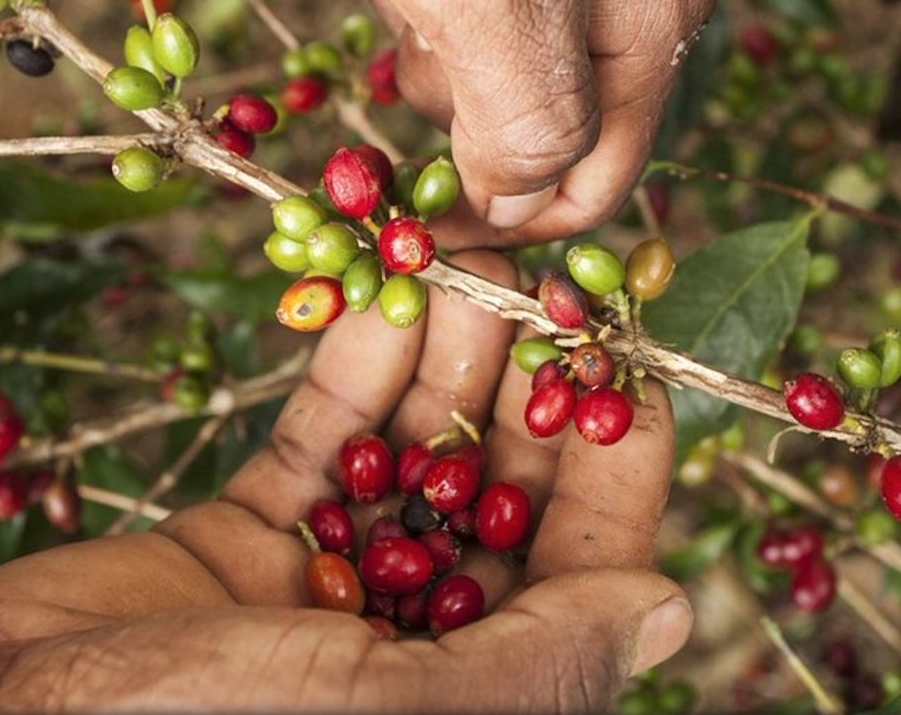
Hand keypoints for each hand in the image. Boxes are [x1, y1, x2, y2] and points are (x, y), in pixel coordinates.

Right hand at [0, 252, 689, 711]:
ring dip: (442, 352)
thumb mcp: (390, 713)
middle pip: (497, 485)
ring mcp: (332, 571)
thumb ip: (537, 665)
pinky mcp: (257, 526)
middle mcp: (413, 630)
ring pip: (413, 443)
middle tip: (538, 279)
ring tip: (463, 257)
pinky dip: (356, 361)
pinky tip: (382, 290)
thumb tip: (671, 611)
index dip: (615, 457)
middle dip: (522, 379)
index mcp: (470, 685)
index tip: (626, 359)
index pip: (582, 563)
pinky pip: (326, 432)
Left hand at [293, 0, 720, 246]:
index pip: (600, 178)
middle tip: (406, 82)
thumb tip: (527, 201)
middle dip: (473, 135)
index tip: (431, 235)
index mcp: (649, 19)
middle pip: (556, 128)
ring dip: (447, 70)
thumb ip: (529, 118)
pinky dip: (433, 15)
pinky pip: (478, 11)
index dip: (519, 224)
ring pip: (511, 72)